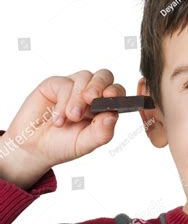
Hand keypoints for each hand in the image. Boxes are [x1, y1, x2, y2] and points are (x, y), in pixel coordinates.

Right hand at [0, 69, 124, 188]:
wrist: (34, 147)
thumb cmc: (63, 144)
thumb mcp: (86, 143)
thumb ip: (102, 132)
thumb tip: (113, 116)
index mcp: (103, 107)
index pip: (117, 92)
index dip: (116, 91)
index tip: (110, 97)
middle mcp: (91, 94)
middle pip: (104, 76)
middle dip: (99, 85)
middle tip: (91, 99)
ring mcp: (74, 88)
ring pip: (84, 77)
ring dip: (78, 99)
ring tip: (72, 118)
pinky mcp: (56, 84)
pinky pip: (65, 83)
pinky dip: (63, 102)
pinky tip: (58, 119)